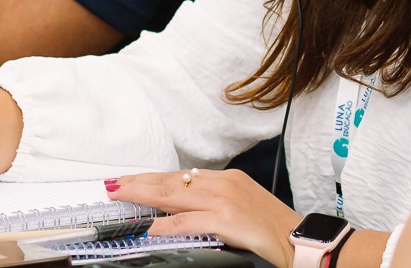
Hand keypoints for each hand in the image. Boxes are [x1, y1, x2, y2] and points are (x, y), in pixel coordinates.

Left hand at [105, 169, 298, 267]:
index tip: (132, 180)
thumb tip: (183, 204)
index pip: (181, 175)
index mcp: (226, 178)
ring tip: (122, 196)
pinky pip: (189, 221)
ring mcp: (223, 200)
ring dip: (144, 195)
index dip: (153, 177)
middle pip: (172, 180)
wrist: (295, 236)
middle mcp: (223, 183)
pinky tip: (152, 228)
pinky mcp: (226, 220)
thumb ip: (213, 200)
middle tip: (115, 184)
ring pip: (174, 195)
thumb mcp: (240, 202)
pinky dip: (167, 225)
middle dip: (140, 182)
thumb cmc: (269, 224)